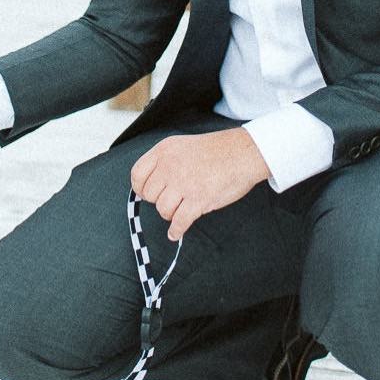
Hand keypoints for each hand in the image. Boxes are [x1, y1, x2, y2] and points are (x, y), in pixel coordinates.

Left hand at [130, 128, 270, 241]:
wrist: (243, 152)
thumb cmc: (216, 150)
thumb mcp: (182, 145)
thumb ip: (164, 161)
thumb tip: (152, 184)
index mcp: (164, 150)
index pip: (137, 174)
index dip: (140, 187)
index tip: (145, 193)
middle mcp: (170, 166)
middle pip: (149, 194)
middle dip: (158, 200)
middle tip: (171, 199)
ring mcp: (184, 183)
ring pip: (163, 209)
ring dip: (170, 214)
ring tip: (179, 210)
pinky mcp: (198, 200)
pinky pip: (179, 222)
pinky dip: (176, 231)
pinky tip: (175, 233)